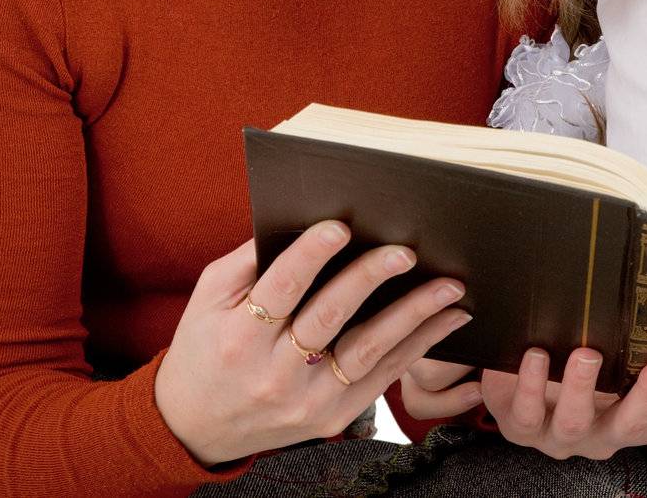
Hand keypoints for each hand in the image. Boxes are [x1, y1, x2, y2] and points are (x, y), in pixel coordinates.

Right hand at [154, 223, 471, 466]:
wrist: (198, 428)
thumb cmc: (205, 347)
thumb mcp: (207, 299)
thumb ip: (248, 260)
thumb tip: (301, 219)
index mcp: (238, 337)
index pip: (280, 287)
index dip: (310, 254)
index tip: (341, 225)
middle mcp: (273, 374)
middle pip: (328, 318)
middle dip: (369, 279)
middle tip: (406, 251)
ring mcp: (306, 401)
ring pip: (367, 352)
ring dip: (414, 317)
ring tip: (449, 288)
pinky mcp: (332, 418)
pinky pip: (381, 378)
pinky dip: (417, 347)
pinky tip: (445, 322)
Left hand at [476, 342, 646, 459]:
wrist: (512, 387)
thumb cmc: (571, 359)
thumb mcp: (606, 351)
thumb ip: (631, 331)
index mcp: (632, 415)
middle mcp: (603, 431)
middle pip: (634, 425)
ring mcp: (562, 434)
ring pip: (576, 422)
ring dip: (582, 389)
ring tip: (585, 355)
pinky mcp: (521, 428)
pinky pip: (525, 415)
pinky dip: (530, 386)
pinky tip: (535, 356)